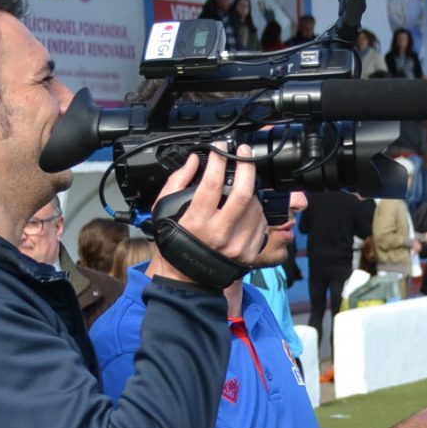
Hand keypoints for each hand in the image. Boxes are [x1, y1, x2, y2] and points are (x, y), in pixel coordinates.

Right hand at [146, 143, 268, 286]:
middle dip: (246, 166)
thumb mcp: (165, 210)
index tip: (220, 148)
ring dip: (251, 190)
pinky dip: (255, 210)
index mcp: (197, 221)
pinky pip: (260, 223)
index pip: (212, 183)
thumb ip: (178, 182)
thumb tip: (194, 161)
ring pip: (254, 206)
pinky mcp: (249, 252)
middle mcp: (220, 233)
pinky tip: (246, 207)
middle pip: (244, 192)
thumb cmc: (175, 243)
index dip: (218, 159)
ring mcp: (237, 244)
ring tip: (242, 185)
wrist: (186, 279)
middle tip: (244, 154)